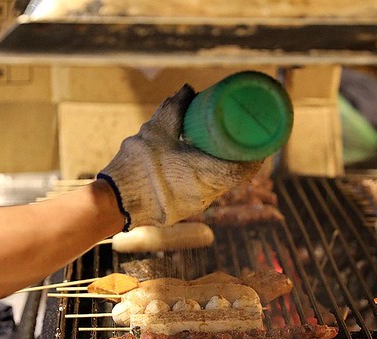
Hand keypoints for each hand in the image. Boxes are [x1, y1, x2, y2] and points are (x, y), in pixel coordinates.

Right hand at [98, 85, 262, 228]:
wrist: (116, 201)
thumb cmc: (136, 165)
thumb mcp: (155, 131)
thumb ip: (174, 108)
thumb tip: (189, 89)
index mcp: (202, 174)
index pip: (241, 170)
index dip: (255, 157)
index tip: (261, 142)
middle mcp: (204, 194)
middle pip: (234, 178)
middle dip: (242, 160)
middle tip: (245, 141)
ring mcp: (195, 206)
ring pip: (220, 187)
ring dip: (225, 170)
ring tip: (226, 151)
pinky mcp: (184, 211)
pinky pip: (206, 193)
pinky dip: (210, 179)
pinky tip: (206, 167)